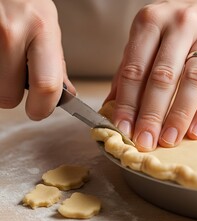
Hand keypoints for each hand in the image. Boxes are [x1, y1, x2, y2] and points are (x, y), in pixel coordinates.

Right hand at [0, 0, 74, 119]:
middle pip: (7, 96)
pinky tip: (0, 54)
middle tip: (16, 80)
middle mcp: (10, 32)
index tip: (39, 112)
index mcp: (41, 30)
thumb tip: (67, 95)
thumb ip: (56, 64)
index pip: (46, 85)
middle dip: (12, 95)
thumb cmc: (27, 4)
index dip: (42, 108)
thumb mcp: (48, 28)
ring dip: (0, 82)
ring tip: (6, 60)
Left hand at [105, 0, 196, 150]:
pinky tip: (195, 131)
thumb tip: (111, 105)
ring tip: (168, 140)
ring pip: (192, 81)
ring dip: (179, 115)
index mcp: (150, 22)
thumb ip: (128, 70)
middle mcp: (179, 25)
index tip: (123, 128)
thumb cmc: (170, 28)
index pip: (134, 69)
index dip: (127, 103)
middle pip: (163, 77)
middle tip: (145, 140)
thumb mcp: (145, 39)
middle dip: (152, 114)